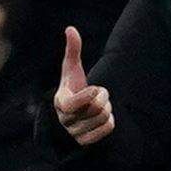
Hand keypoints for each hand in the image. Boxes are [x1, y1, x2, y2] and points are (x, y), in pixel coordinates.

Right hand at [53, 25, 113, 145]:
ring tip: (98, 105)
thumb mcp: (72, 68)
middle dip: (103, 98)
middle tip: (98, 95)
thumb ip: (72, 49)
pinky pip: (107, 129)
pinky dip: (110, 121)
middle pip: (96, 109)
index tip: (95, 88)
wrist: (77, 111)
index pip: (73, 105)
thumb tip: (70, 28)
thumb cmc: (74, 86)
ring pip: (103, 119)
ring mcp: (75, 133)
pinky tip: (102, 117)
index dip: (88, 96)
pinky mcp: (85, 141)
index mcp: (60, 102)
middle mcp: (65, 120)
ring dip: (107, 109)